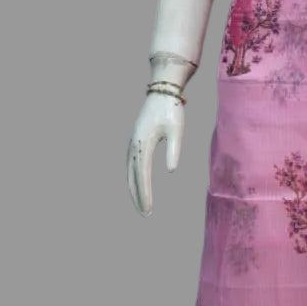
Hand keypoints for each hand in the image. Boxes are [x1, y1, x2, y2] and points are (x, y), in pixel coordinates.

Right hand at [126, 94, 184, 216]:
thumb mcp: (177, 130)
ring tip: (141, 205)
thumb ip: (173, 150)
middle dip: (138, 196)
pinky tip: (137, 184)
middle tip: (145, 214)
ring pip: (129, 171)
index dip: (145, 194)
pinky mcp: (135, 139)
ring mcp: (132, 142)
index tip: (148, 209)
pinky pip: (130, 164)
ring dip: (134, 188)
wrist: (162, 91)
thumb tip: (171, 171)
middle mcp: (133, 145)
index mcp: (143, 143)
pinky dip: (132, 177)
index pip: (142, 175)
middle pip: (132, 177)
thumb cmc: (171, 110)